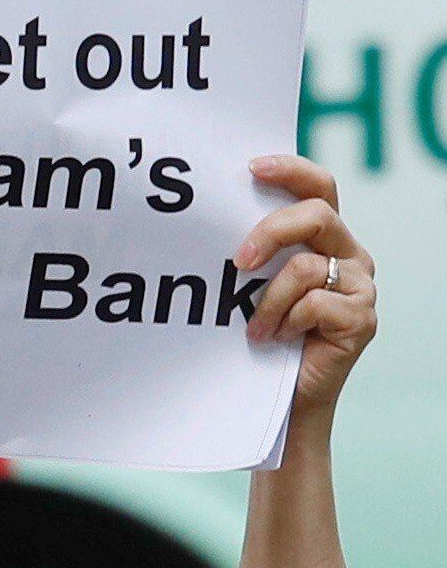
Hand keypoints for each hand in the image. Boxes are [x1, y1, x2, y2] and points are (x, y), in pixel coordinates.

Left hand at [238, 155, 375, 415]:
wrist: (283, 400)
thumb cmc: (261, 339)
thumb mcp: (252, 289)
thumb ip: (252, 256)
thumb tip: (206, 225)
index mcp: (326, 240)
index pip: (320, 188)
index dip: (292, 171)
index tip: (252, 167)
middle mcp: (350, 255)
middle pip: (318, 215)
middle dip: (272, 232)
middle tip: (238, 262)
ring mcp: (361, 287)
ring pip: (308, 267)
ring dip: (268, 301)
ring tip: (254, 329)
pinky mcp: (362, 319)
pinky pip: (315, 304)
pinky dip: (285, 322)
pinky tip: (276, 340)